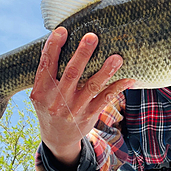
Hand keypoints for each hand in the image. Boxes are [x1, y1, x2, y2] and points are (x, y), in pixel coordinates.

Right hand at [30, 27, 133, 169]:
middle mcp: (57, 101)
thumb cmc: (50, 106)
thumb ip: (48, 72)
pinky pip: (106, 98)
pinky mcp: (90, 115)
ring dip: (106, 71)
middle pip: (71, 74)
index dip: (53, 47)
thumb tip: (57, 39)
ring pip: (92, 86)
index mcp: (42, 91)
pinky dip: (118, 87)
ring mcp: (75, 109)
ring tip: (117, 57)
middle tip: (92, 37)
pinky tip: (129, 78)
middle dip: (82, 54)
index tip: (62, 30)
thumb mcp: (41, 93)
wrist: (57, 139)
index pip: (46, 65)